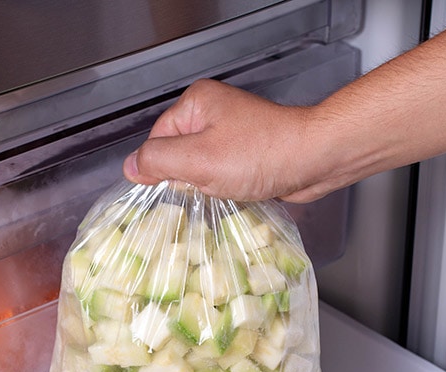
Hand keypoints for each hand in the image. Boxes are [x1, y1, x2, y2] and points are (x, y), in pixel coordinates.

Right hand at [122, 79, 329, 202]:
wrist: (315, 160)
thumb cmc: (260, 155)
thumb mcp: (197, 160)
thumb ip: (157, 161)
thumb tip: (130, 167)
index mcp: (196, 103)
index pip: (158, 141)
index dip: (163, 168)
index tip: (178, 186)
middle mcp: (213, 113)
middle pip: (178, 156)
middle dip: (188, 179)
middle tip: (207, 187)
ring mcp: (233, 133)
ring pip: (201, 169)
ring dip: (208, 187)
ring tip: (226, 190)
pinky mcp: (249, 153)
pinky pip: (223, 174)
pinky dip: (225, 188)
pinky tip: (236, 194)